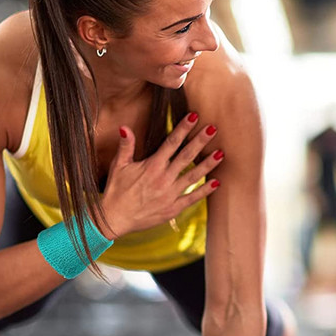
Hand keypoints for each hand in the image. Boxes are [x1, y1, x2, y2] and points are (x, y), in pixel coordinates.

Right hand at [100, 113, 223, 237]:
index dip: (183, 128)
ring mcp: (170, 194)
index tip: (194, 116)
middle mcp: (163, 179)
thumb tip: (125, 127)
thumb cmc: (115, 191)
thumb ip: (126, 147)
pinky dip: (205, 191)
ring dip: (208, 165)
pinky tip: (217, 182)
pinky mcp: (173, 208)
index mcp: (152, 166)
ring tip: (221, 154)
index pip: (171, 143)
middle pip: (186, 156)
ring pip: (193, 176)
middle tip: (214, 129)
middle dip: (200, 141)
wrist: (113, 219)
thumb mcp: (118, 166)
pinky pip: (192, 198)